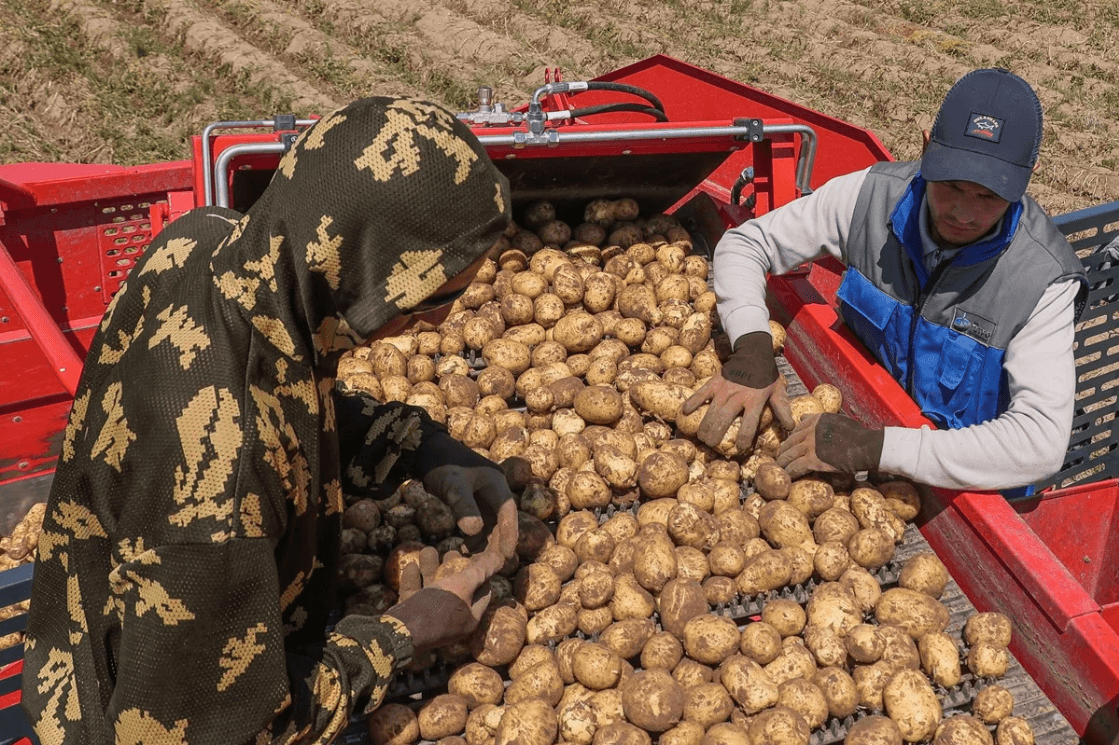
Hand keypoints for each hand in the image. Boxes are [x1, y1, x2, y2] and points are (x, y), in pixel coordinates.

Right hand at [386, 546, 501, 650]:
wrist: (401, 630)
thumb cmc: (438, 607)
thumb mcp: (463, 585)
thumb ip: (480, 571)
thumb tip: (499, 559)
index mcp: (470, 617)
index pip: (483, 593)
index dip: (483, 574)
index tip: (477, 557)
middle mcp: (453, 620)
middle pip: (457, 589)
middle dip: (454, 568)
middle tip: (452, 551)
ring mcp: (432, 619)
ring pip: (434, 589)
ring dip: (432, 569)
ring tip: (429, 550)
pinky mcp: (413, 617)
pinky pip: (416, 595)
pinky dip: (415, 579)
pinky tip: (412, 565)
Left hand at [424, 464, 518, 559]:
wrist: (429, 453)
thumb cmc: (442, 466)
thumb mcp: (453, 485)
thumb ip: (463, 506)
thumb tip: (474, 531)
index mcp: (496, 484)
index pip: (508, 512)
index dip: (509, 534)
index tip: (507, 555)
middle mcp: (495, 492)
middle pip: (502, 522)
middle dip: (497, 544)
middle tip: (491, 566)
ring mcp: (485, 498)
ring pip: (491, 526)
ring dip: (485, 544)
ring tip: (475, 562)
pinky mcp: (474, 504)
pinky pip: (480, 525)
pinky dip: (475, 538)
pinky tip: (465, 550)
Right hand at [681, 331, 794, 450]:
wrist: (753, 351)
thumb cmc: (767, 375)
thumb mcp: (778, 391)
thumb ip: (782, 409)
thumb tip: (791, 428)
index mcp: (754, 400)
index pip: (748, 423)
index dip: (744, 438)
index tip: (740, 448)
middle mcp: (738, 396)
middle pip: (724, 419)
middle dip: (716, 434)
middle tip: (711, 445)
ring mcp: (724, 389)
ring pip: (711, 410)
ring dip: (705, 425)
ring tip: (701, 437)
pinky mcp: (715, 382)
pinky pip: (701, 393)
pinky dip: (692, 402)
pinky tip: (685, 412)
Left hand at [777, 413, 884, 478]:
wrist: (866, 447)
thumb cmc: (857, 435)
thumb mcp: (837, 420)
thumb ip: (819, 419)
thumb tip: (802, 416)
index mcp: (815, 419)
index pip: (796, 429)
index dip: (790, 439)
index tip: (788, 445)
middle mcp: (810, 430)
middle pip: (789, 442)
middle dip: (783, 451)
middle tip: (780, 458)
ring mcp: (810, 445)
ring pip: (789, 455)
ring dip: (783, 463)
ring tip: (780, 469)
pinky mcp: (813, 460)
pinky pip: (795, 466)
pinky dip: (790, 472)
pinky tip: (788, 476)